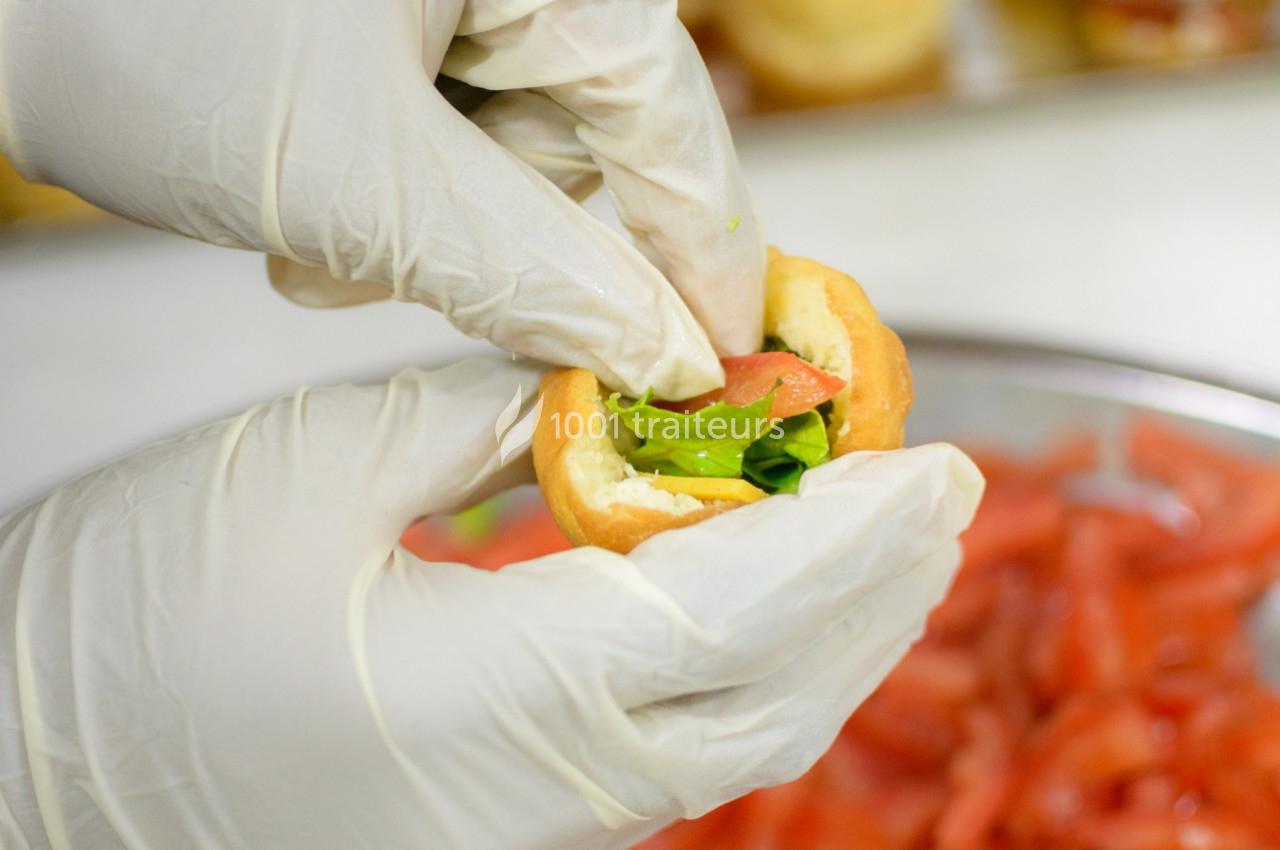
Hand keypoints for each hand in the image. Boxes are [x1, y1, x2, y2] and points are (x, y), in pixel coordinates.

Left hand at [0, 0, 762, 399]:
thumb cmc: (143, 31)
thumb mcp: (360, 176)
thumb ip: (534, 274)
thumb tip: (665, 355)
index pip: (672, 117)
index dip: (707, 254)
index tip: (724, 366)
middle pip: (584, 148)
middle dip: (504, 243)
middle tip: (401, 283)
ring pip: (504, 159)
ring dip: (427, 232)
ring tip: (315, 245)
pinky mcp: (393, 24)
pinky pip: (441, 140)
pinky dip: (388, 199)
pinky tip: (306, 211)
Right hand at [0, 358, 982, 849]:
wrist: (35, 767)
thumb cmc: (125, 626)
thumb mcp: (305, 472)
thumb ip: (481, 421)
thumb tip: (604, 384)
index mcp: (492, 707)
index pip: (733, 621)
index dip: (845, 541)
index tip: (929, 464)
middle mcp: (537, 795)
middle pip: (771, 700)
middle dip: (876, 591)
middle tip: (938, 487)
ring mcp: (530, 824)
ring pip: (740, 740)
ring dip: (831, 633)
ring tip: (886, 536)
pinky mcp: (509, 817)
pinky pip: (676, 753)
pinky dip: (752, 668)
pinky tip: (766, 599)